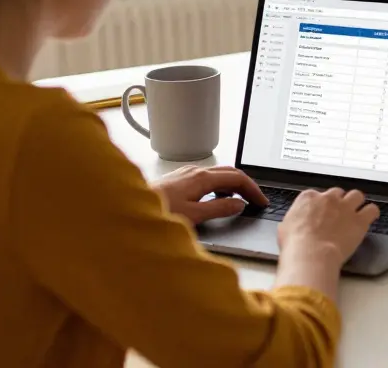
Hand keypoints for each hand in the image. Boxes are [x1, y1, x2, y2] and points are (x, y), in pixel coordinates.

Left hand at [152, 165, 267, 223]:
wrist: (126, 210)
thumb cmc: (157, 213)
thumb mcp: (193, 216)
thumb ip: (219, 209)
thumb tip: (239, 205)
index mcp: (202, 178)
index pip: (237, 178)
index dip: (253, 189)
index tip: (261, 201)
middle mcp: (195, 171)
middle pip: (229, 173)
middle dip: (246, 185)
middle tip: (256, 200)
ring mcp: (185, 173)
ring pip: (218, 174)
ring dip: (233, 185)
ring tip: (241, 200)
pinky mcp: (178, 179)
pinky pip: (206, 178)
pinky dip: (219, 186)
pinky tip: (216, 197)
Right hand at [278, 187, 379, 263]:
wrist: (310, 254)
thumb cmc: (295, 244)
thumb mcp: (285, 228)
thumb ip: (294, 220)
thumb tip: (294, 224)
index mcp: (308, 198)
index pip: (317, 195)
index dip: (320, 205)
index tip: (321, 213)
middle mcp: (328, 199)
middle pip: (338, 193)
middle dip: (338, 202)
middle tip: (338, 215)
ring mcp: (345, 208)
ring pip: (357, 195)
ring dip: (356, 203)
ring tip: (355, 213)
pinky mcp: (359, 220)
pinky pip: (372, 209)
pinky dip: (371, 213)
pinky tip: (369, 218)